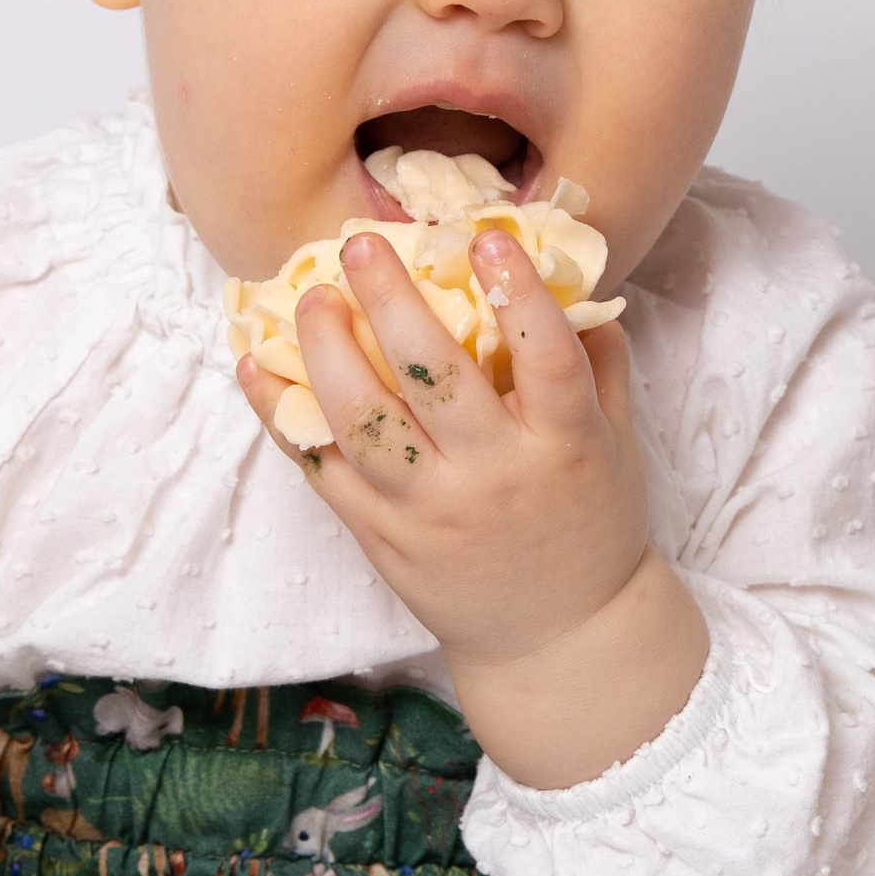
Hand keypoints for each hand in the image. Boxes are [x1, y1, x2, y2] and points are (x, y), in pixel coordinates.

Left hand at [237, 229, 707, 790]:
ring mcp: (431, 510)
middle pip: (436, 378)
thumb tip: (567, 275)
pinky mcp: (381, 537)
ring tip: (313, 298)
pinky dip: (280, 416)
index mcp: (564, 446)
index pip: (546, 359)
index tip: (486, 238)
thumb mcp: (617, 444)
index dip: (519, 295)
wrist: (560, 637)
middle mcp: (494, 476)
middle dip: (392, 301)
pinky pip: (320, 469)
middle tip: (361, 242)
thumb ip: (598, 363)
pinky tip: (256, 366)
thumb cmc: (593, 525)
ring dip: (328, 351)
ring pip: (365, 422)